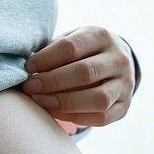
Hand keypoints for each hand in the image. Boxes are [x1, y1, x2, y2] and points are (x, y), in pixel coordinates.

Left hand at [21, 26, 135, 126]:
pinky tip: (58, 113)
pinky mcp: (125, 105)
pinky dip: (77, 117)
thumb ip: (53, 51)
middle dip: (53, 82)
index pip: (71, 48)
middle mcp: (119, 59)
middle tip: (31, 88)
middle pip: (85, 73)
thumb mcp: (72, 41)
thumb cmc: (83, 52)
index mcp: (102, 36)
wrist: (116, 62)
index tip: (28, 67)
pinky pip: (102, 117)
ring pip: (98, 99)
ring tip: (42, 102)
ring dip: (65, 103)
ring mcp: (126, 84)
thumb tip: (29, 69)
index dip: (46, 59)